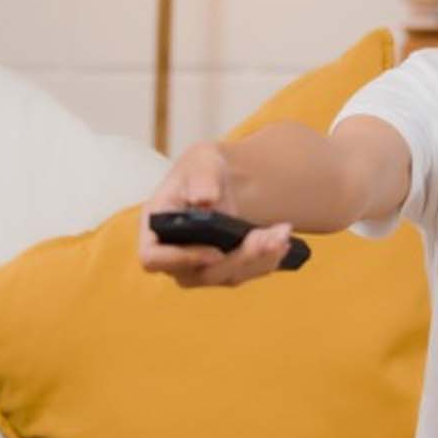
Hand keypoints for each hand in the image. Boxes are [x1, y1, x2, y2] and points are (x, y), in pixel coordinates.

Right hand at [136, 140, 293, 288]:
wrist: (225, 181)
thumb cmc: (204, 169)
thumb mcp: (202, 161)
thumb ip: (202, 178)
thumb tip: (204, 200)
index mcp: (156, 225)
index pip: (153, 257)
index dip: (180, 260)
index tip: (215, 251)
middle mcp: (173, 254)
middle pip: (200, 275)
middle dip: (240, 258)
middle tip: (271, 236)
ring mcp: (198, 267)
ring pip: (229, 277)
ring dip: (260, 258)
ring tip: (283, 232)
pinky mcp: (224, 270)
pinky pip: (246, 274)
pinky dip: (269, 259)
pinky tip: (285, 241)